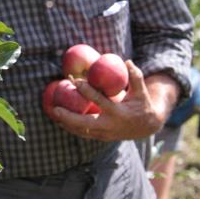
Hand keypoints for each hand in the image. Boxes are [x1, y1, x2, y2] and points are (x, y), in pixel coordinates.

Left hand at [52, 60, 166, 140]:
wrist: (147, 126)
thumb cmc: (142, 104)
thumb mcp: (142, 91)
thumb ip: (136, 77)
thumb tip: (126, 61)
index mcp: (119, 113)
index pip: (100, 101)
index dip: (87, 91)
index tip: (75, 80)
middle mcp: (110, 125)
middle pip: (86, 123)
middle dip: (69, 117)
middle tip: (55, 108)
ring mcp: (105, 134)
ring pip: (82, 131)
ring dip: (66, 123)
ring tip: (53, 114)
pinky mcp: (101, 137)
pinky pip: (83, 134)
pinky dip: (71, 128)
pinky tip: (60, 120)